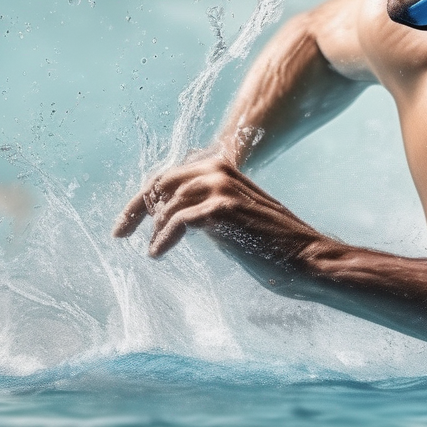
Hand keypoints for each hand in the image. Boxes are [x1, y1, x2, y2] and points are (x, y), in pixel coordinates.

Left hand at [112, 156, 324, 269]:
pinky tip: (157, 253)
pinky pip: (176, 222)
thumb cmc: (271, 244)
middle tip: (120, 233)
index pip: (168, 177)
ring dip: (155, 229)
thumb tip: (173, 218)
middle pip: (159, 184)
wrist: (306, 257)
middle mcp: (218, 171)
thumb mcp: (234, 218)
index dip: (141, 200)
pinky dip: (162, 238)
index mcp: (222, 169)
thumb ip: (206, 210)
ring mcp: (219, 187)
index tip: (123, 224)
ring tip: (155, 249)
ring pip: (166, 204)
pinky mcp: (220, 209)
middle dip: (136, 209)